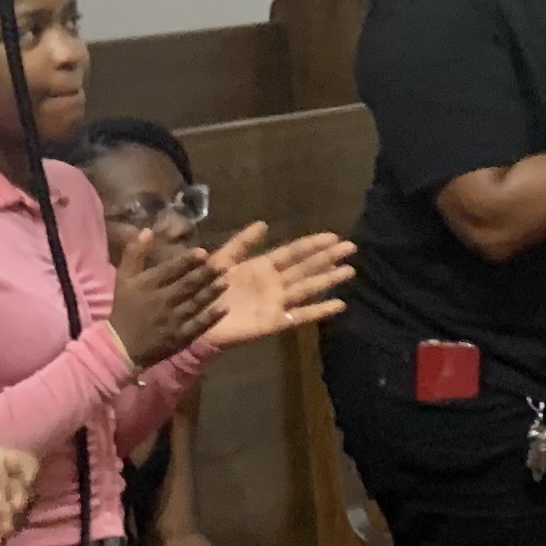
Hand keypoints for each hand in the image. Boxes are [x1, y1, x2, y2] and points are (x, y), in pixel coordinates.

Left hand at [0, 420, 40, 545]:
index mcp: (2, 461)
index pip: (25, 465)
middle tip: (13, 505)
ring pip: (10, 516)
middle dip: (20, 500)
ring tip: (4, 528)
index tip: (26, 477)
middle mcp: (4, 485)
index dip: (28, 471)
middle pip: (21, 494)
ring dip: (9, 522)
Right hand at [109, 225, 225, 367]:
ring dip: (211, 292)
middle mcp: (161, 301)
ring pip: (195, 303)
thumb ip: (134, 252)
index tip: (203, 253)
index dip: (188, 261)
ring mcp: (172, 321)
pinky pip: (198, 325)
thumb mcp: (123, 278)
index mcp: (148, 285)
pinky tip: (224, 308)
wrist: (121, 345)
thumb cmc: (124, 308)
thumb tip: (147, 230)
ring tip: (225, 281)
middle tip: (222, 265)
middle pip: (187, 285)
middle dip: (206, 274)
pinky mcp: (179, 337)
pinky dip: (211, 317)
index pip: (170, 270)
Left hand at [192, 223, 357, 352]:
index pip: (293, 252)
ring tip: (349, 271)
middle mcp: (274, 283)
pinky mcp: (273, 322)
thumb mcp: (221, 260)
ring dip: (328, 279)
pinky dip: (319, 310)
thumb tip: (264, 223)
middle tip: (352, 247)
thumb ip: (241, 243)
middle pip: (305, 268)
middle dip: (327, 258)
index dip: (312, 244)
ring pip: (307, 288)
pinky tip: (339, 305)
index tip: (333, 236)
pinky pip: (299, 315)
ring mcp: (276, 302)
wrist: (194, 319)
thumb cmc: (206, 289)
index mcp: (262, 267)